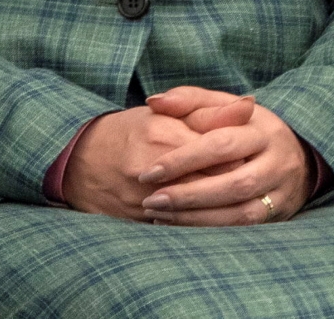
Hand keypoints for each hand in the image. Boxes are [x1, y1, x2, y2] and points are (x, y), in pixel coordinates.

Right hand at [60, 102, 248, 220]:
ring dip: (221, 207)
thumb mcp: (168, 112)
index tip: (253, 155)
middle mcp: (152, 169)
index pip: (219, 150)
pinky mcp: (137, 220)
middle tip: (252, 179)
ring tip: (236, 199)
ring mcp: (143, 198)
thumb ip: (210, 110)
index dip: (242, 155)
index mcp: (164, 134)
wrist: (80, 161)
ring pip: (198, 210)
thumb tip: (250, 104)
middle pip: (212, 182)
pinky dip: (199, 223)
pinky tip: (213, 216)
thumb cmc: (131, 131)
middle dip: (235, 183)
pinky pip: (178, 228)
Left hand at [134, 86, 315, 225]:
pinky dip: (209, 230)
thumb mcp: (225, 106)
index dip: (184, 160)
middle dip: (189, 195)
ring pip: (240, 213)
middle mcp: (278, 161)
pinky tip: (179, 226)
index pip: (222, 144)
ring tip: (158, 216)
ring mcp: (281, 191)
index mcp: (263, 129)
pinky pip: (243, 230)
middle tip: (151, 201)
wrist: (296, 156)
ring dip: (196, 218)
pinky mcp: (279, 216)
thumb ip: (190, 100)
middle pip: (234, 183)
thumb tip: (155, 101)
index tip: (149, 172)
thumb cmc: (246, 129)